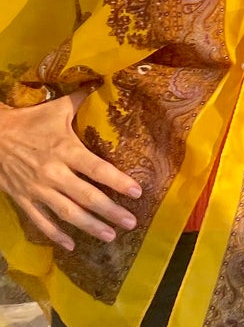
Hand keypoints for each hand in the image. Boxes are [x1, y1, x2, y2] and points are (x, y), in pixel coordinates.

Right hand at [0, 90, 141, 252]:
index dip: (118, 182)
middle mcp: (53, 172)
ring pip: (67, 213)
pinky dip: (56, 235)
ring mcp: (37, 189)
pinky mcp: (23, 199)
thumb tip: (107, 80)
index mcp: (65, 149)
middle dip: (111, 211)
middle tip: (131, 223)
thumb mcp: (57, 108)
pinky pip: (41, 221)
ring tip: (110, 236)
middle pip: (86, 196)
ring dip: (90, 226)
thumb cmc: (31, 120)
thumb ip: (84, 98)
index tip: (137, 193)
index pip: (97, 169)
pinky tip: (72, 245)